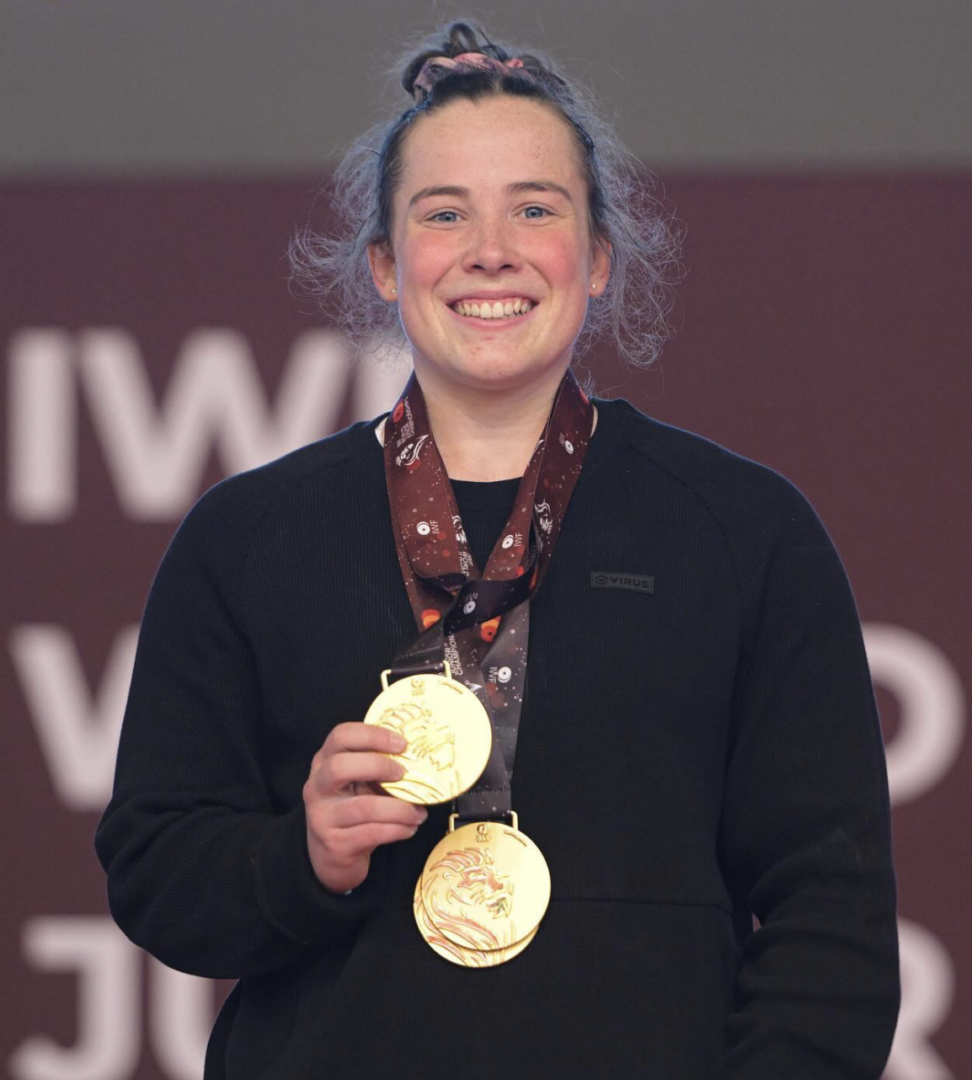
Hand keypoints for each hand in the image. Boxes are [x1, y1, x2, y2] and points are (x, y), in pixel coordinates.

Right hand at [303, 722, 427, 893]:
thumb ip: (376, 767)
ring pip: (363, 807)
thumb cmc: (351, 809)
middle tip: (404, 773)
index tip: (402, 743)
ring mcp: (322, 817)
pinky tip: (409, 828)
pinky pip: (371, 833)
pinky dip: (397, 830)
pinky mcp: (335, 843)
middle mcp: (317, 787)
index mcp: (324, 762)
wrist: (332, 856)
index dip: (373, 735)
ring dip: (399, 809)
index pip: (341, 736)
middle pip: (340, 766)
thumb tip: (419, 760)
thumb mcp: (357, 782)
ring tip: (417, 813)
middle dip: (378, 766)